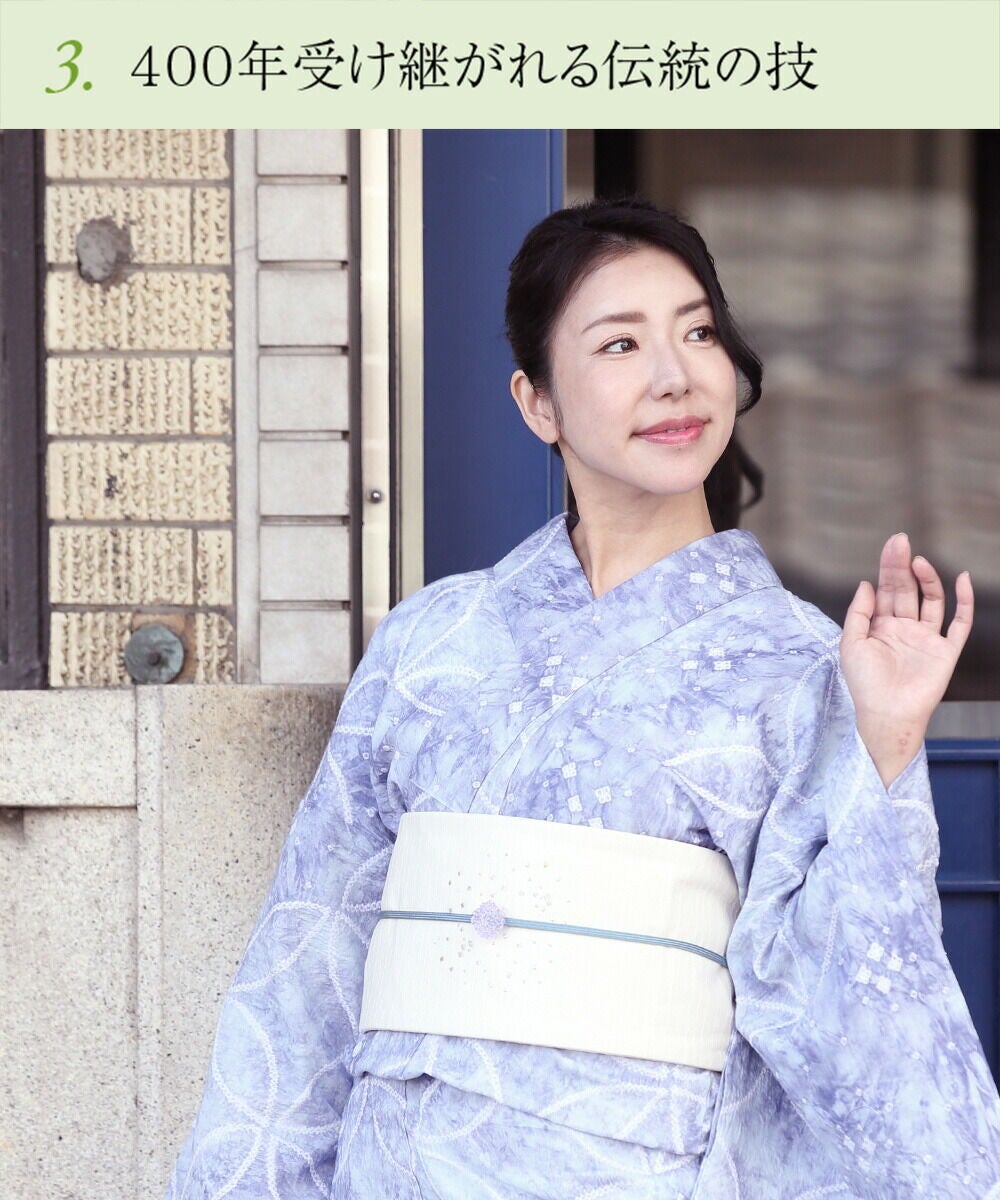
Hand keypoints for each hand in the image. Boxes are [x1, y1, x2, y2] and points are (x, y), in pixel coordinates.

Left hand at [840, 532, 972, 733]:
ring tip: (919, 561)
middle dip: (903, 566)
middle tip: (902, 541)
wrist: (887, 714)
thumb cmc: (865, 684)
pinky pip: (959, 623)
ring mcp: (926, 638)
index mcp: (880, 626)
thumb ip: (858, 612)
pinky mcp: (945, 651)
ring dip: (928, 580)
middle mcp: (905, 628)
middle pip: (907, 590)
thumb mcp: (851, 643)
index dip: (888, 567)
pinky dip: (964, 601)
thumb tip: (866, 583)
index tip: (892, 544)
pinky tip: (962, 579)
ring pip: (932, 601)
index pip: (886, 590)